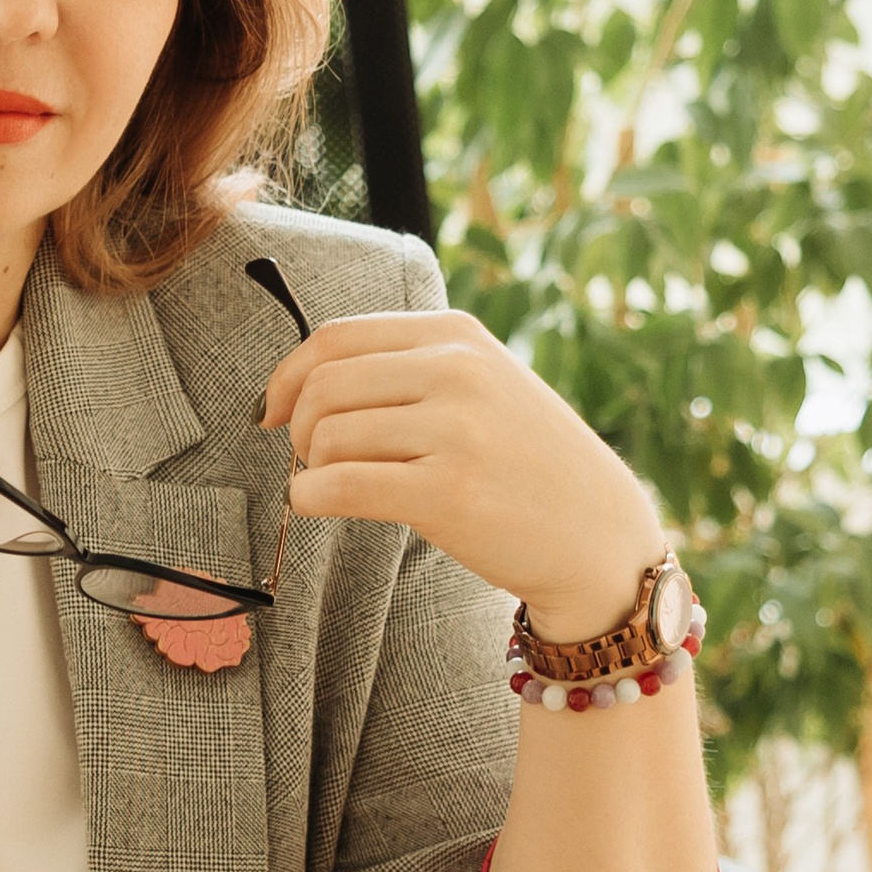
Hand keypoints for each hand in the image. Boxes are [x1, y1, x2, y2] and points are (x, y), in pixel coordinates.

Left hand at [262, 309, 662, 635]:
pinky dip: (309, 498)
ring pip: (325, 437)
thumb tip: (301, 381)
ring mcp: (456, 430)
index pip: (335, 337)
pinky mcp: (448, 492)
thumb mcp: (483, 385)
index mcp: (457, 336)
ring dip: (311, 469)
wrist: (599, 535)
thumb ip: (408, 369)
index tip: (272, 411)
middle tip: (312, 460)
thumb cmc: (526, 464)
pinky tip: (317, 506)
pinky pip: (339, 486)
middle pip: (322, 386)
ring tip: (338, 486)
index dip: (287, 376)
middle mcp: (457, 371)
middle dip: (297, 428)